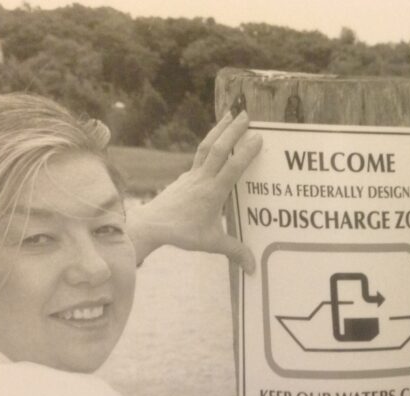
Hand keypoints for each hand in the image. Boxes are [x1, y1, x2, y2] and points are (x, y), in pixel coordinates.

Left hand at [128, 111, 261, 271]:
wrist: (152, 225)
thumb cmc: (182, 234)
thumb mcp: (211, 243)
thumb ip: (234, 251)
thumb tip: (253, 267)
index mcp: (212, 193)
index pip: (231, 168)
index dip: (245, 152)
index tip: (258, 138)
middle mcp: (202, 179)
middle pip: (218, 148)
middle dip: (233, 130)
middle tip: (246, 115)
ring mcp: (192, 175)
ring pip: (206, 146)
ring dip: (219, 129)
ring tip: (230, 114)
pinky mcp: (184, 176)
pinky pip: (199, 155)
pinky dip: (209, 143)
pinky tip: (214, 140)